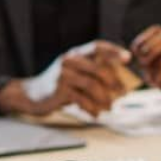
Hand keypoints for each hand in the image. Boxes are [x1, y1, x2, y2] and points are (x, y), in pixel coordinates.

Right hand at [0, 40, 132, 116]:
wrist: (32, 94)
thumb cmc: (59, 85)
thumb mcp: (74, 73)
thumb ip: (92, 73)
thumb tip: (121, 84)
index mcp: (75, 53)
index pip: (97, 46)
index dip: (114, 50)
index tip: (128, 58)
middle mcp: (69, 60)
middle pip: (99, 69)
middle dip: (115, 82)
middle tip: (123, 93)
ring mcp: (63, 75)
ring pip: (92, 85)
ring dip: (105, 99)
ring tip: (109, 108)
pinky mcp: (59, 90)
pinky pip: (82, 99)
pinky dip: (92, 108)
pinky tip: (96, 114)